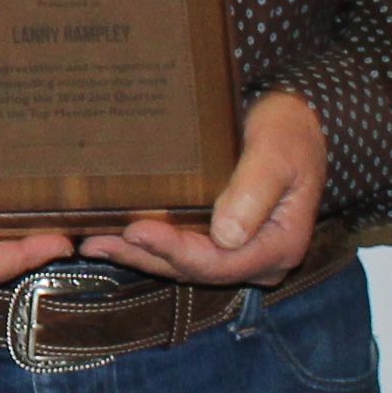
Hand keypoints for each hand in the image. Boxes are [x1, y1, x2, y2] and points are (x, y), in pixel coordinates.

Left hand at [85, 91, 328, 287]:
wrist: (297, 123)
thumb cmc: (289, 133)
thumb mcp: (277, 155)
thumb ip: (255, 192)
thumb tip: (226, 236)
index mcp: (278, 246)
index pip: (219, 262)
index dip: (174, 251)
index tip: (137, 230)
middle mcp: (257, 259)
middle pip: (194, 268)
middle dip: (145, 256)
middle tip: (98, 240)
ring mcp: (239, 253)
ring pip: (183, 263)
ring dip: (138, 254)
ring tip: (94, 243)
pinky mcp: (222, 240)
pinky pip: (182, 248)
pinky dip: (149, 243)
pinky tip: (114, 236)